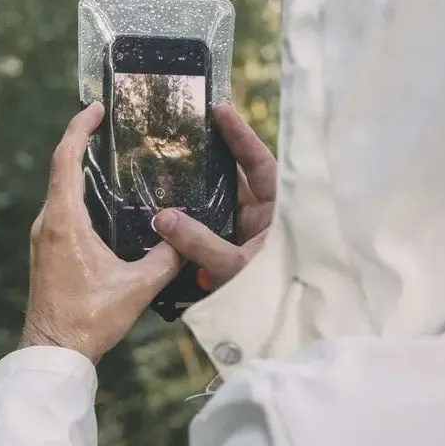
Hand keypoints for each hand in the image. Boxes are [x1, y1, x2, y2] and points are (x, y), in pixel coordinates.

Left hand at [20, 102, 182, 362]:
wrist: (52, 352)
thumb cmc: (88, 320)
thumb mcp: (137, 287)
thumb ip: (167, 258)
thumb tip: (188, 236)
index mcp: (64, 222)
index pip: (65, 159)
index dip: (79, 128)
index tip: (96, 107)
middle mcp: (48, 223)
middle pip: (61, 168)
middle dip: (84, 141)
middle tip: (113, 125)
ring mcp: (44, 237)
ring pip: (60, 190)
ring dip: (81, 168)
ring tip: (113, 155)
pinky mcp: (47, 250)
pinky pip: (61, 209)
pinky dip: (79, 193)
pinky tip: (104, 199)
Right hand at [151, 103, 276, 289]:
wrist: (282, 336)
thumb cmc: (272, 296)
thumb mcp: (235, 267)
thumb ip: (198, 242)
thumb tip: (162, 216)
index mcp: (280, 212)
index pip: (261, 163)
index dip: (240, 136)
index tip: (219, 109)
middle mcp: (267, 220)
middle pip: (239, 180)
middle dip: (213, 160)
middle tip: (184, 134)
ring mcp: (251, 238)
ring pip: (223, 206)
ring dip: (199, 193)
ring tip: (170, 167)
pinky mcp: (236, 256)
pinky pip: (213, 231)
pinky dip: (194, 222)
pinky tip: (170, 212)